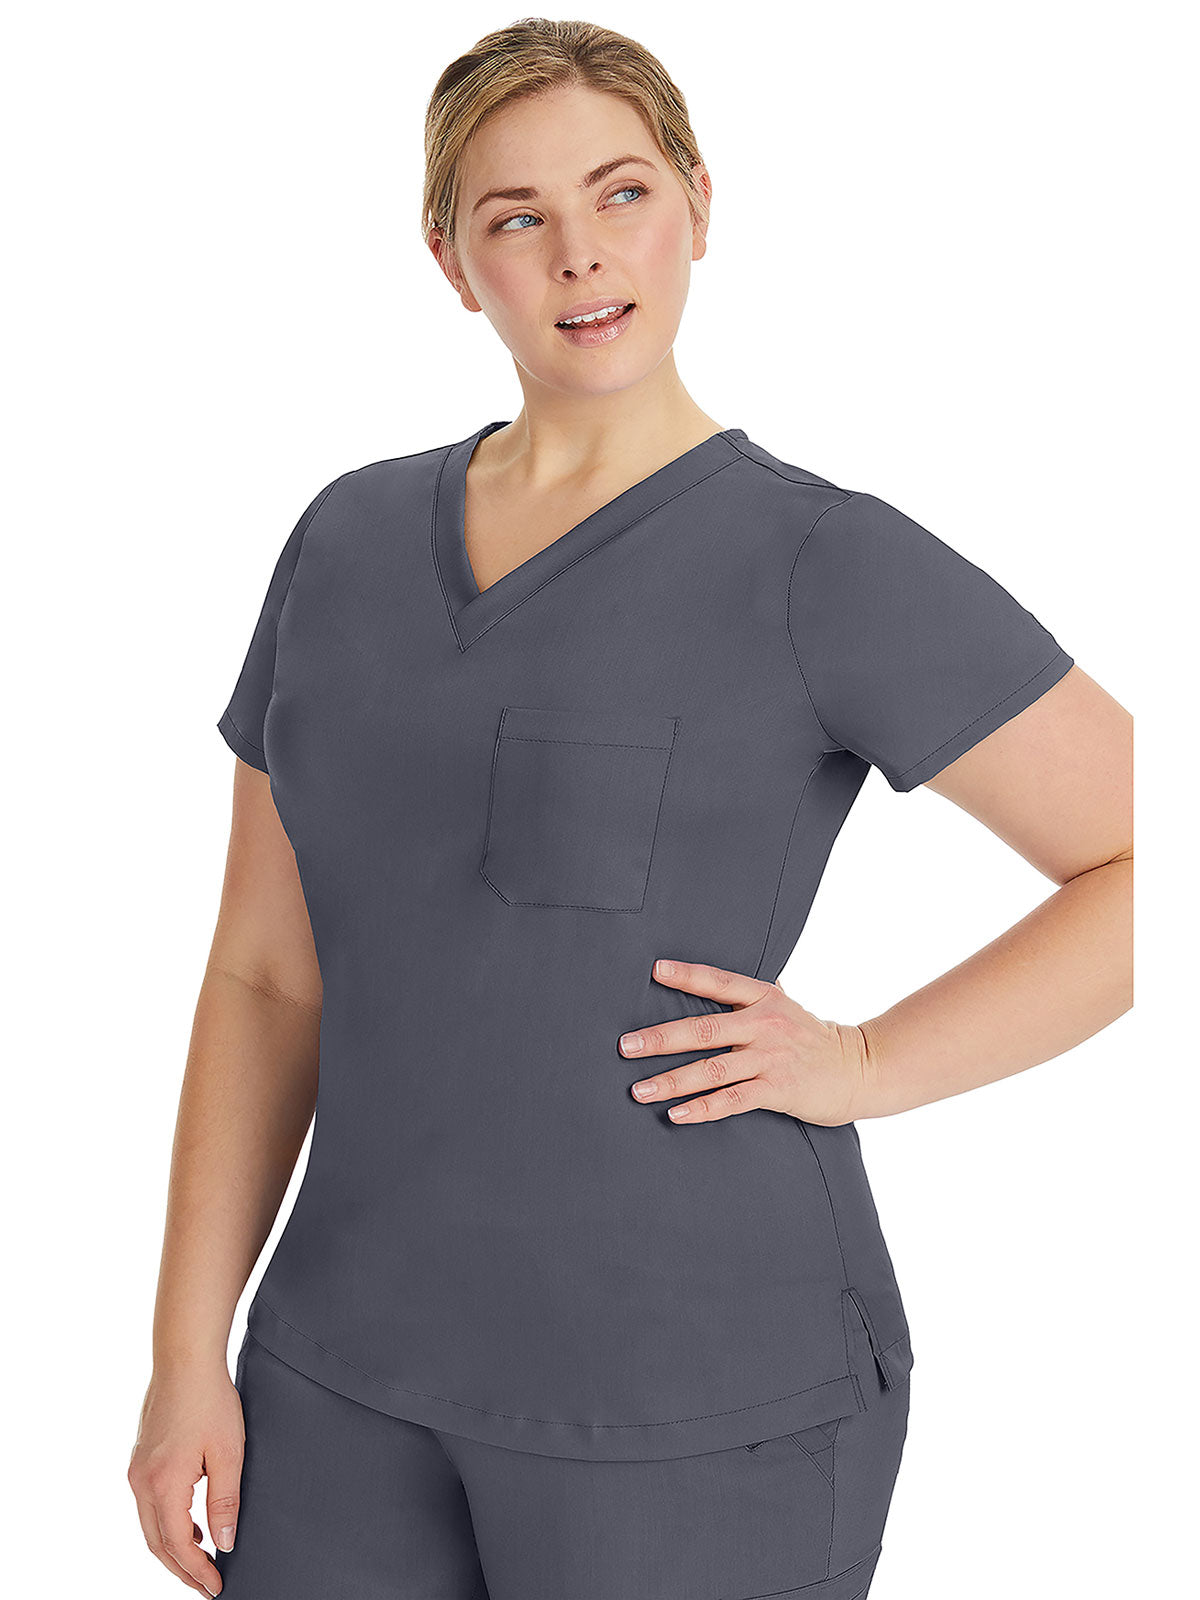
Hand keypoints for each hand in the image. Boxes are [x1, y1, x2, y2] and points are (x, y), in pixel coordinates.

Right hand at [128, 1361, 244, 1594]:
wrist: (185, 1359)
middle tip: (206, 1585)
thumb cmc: (211, 1400)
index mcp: (163, 1484)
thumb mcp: (228, 1452)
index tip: (215, 1587)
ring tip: (202, 1559)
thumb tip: (224, 1541)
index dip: (197, 1571)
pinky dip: (167, 1522)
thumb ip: (225, 1500)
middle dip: (182, 1569)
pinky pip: (149, 1505)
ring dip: (174, 1547)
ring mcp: (136, 1470)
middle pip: (157, 1543)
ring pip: (150, 1526)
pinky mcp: (139, 1459)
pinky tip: (191, 1522)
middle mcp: (142, 1482)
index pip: (178, 1544)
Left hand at [620, 958, 872, 1127]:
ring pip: (711, 1070)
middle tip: (626, 1047)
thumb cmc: (812, 1037)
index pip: (719, 981)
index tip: (654, 971)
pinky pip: (732, 1100)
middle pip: (704, 1029)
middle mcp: (764, 1024)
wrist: (858, 1069)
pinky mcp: (777, 1089)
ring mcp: (770, 1058)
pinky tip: (676, 1114)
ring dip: (671, 1081)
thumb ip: (752, 995)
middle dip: (661, 1038)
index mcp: (764, 997)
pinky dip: (701, 1108)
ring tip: (639, 1089)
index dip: (686, 975)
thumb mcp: (785, 1005)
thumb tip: (713, 978)